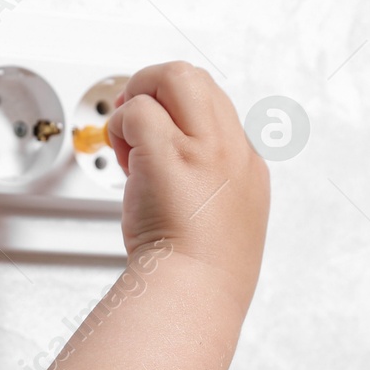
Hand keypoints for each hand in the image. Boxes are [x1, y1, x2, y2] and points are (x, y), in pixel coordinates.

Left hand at [106, 62, 269, 298]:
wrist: (195, 293)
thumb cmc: (201, 271)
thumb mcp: (222, 221)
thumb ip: (204, 186)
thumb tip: (167, 167)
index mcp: (248, 166)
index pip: (214, 106)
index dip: (177, 115)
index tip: (156, 142)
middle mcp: (232, 150)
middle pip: (197, 78)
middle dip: (157, 87)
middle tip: (136, 121)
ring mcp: (204, 148)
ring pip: (174, 77)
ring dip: (140, 101)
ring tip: (131, 142)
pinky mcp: (170, 153)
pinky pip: (140, 111)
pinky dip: (122, 127)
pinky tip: (124, 159)